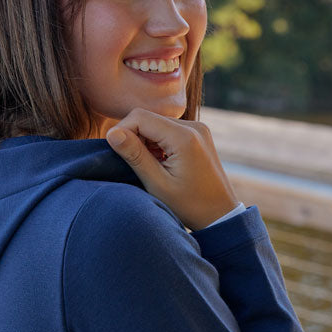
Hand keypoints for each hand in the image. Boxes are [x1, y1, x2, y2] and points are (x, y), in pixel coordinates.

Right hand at [105, 108, 240, 230]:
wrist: (219, 214)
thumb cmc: (189, 205)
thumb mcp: (157, 184)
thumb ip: (135, 155)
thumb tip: (112, 133)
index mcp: (184, 137)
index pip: (140, 117)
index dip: (122, 131)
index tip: (115, 153)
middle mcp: (194, 126)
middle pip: (148, 118)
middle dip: (133, 136)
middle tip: (132, 163)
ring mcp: (198, 128)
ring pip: (157, 123)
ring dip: (145, 140)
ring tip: (148, 166)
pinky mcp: (198, 134)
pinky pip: (168, 129)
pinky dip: (157, 142)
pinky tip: (159, 162)